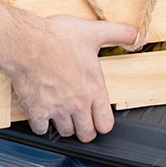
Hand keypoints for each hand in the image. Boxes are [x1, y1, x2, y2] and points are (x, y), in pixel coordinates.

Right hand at [10, 15, 136, 142]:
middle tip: (80, 120)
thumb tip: (138, 34)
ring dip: (64, 126)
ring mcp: (57, 110)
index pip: (106, 123)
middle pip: (86, 134)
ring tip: (62, 114)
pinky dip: (41, 124)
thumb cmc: (57, 38)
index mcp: (94, 88)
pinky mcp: (37, 111)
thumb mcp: (94, 32)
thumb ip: (119, 33)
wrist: (27, 43)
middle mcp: (78, 104)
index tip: (98, 118)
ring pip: (65, 132)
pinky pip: (41, 129)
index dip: (102, 123)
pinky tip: (42, 113)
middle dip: (85, 129)